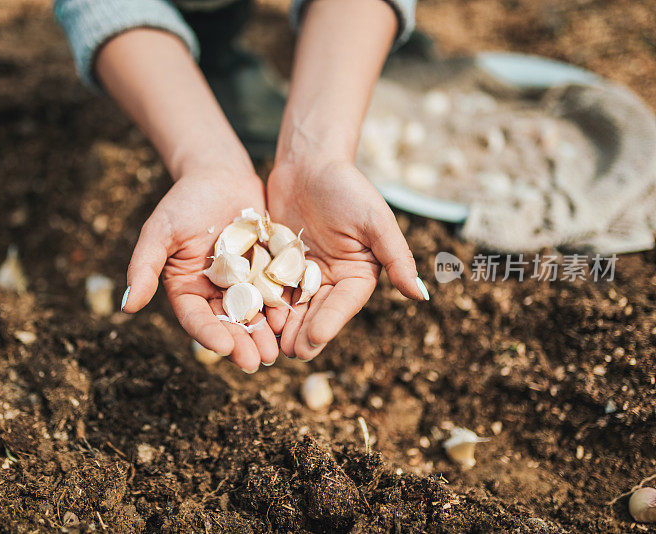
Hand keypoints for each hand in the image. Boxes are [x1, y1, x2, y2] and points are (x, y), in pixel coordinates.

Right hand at [122, 171, 278, 372]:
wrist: (220, 175)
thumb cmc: (184, 200)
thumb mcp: (160, 231)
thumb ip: (145, 267)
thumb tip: (127, 306)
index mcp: (187, 290)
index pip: (196, 319)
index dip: (209, 334)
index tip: (224, 348)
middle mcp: (215, 293)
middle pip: (228, 325)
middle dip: (242, 344)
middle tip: (257, 362)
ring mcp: (244, 284)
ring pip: (255, 316)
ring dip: (264, 335)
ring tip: (276, 351)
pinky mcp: (268, 272)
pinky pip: (276, 293)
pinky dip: (283, 309)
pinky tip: (293, 320)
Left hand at [265, 159, 427, 360]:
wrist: (308, 163)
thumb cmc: (347, 187)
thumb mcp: (375, 220)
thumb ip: (397, 257)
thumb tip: (421, 295)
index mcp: (357, 275)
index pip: (343, 304)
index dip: (329, 322)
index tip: (314, 339)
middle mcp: (330, 280)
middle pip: (316, 312)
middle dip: (303, 332)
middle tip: (289, 352)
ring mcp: (300, 275)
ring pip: (291, 306)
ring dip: (282, 325)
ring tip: (269, 342)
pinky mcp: (275, 266)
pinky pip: (268, 287)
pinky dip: (261, 303)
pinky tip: (249, 315)